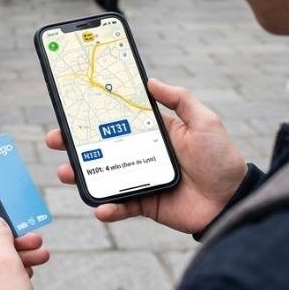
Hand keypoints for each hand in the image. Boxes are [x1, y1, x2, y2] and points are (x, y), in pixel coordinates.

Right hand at [46, 79, 247, 233]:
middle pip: (101, 148)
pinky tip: (100, 206)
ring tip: (65, 171)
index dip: (94, 114)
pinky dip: (108, 208)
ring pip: (103, 177)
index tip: (71, 107)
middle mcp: (142, 155)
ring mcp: (141, 181)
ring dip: (81, 174)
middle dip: (74, 143)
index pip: (117, 120)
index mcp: (154, 133)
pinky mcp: (145, 205)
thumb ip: (179, 99)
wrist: (233, 201)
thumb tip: (150, 81)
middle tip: (55, 139)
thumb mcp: (204, 120)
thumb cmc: (222, 159)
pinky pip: (121, 206)